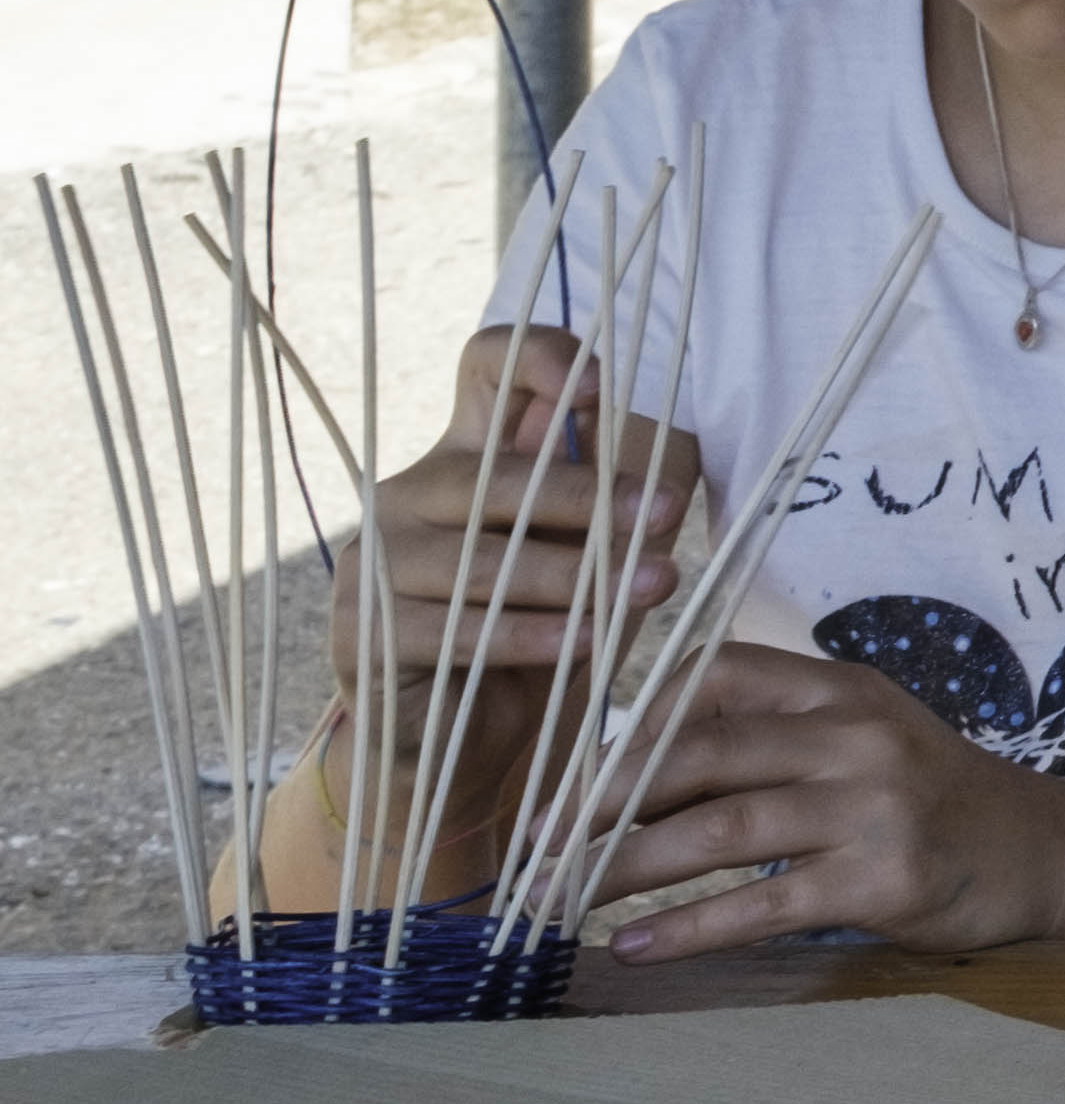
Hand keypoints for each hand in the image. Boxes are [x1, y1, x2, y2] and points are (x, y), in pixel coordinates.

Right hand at [365, 323, 706, 676]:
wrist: (454, 744)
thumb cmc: (532, 639)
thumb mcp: (581, 565)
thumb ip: (603, 511)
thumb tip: (666, 465)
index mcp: (465, 460)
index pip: (484, 372)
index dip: (535, 358)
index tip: (596, 386)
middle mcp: (409, 497)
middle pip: (495, 477)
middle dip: (589, 496)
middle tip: (665, 515)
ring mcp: (374, 562)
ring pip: (484, 561)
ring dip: (578, 577)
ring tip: (655, 587)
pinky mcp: (359, 632)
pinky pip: (459, 631)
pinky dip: (533, 637)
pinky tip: (588, 644)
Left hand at [564, 645, 1064, 960]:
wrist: (1051, 853)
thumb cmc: (936, 799)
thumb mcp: (862, 737)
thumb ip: (769, 738)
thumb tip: (630, 771)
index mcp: (839, 688)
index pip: (711, 676)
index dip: (629, 723)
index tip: (567, 778)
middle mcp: (856, 733)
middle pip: (700, 755)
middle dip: (600, 805)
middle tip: (534, 851)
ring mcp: (875, 804)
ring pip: (720, 828)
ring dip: (624, 868)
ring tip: (558, 901)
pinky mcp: (885, 878)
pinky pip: (763, 902)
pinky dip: (687, 928)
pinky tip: (633, 946)